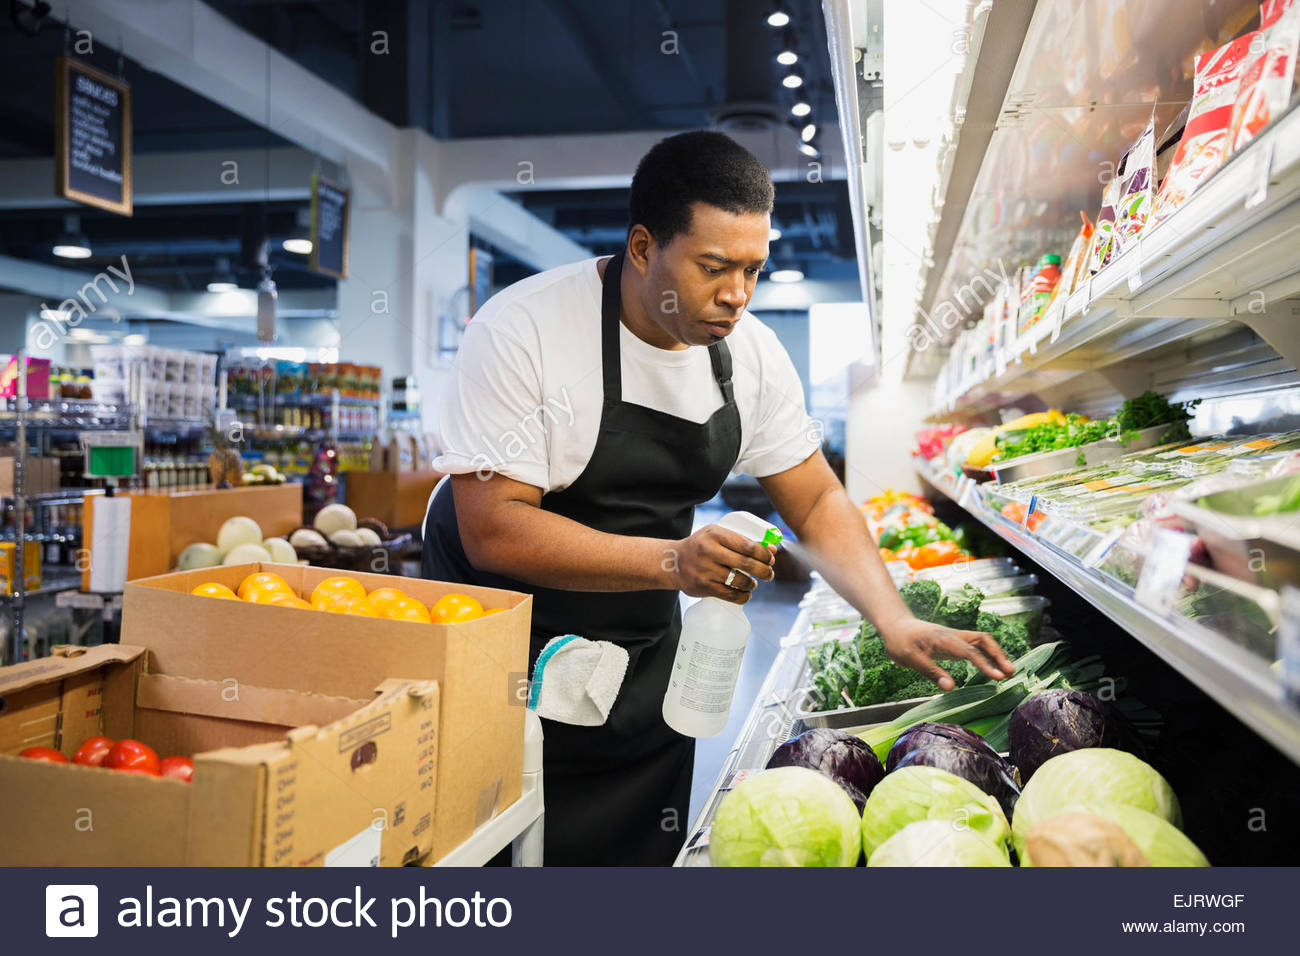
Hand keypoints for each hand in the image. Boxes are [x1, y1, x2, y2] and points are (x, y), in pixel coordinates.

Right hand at [667, 525, 776, 603]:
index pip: (747, 545)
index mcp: (716, 534)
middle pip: (746, 563)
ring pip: (740, 581)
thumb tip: (772, 550)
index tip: (770, 558)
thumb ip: (742, 540)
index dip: (764, 554)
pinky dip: (742, 596)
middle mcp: (709, 551)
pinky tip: (745, 593)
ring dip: (752, 584)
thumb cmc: (702, 546)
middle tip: (769, 574)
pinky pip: (730, 595)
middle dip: (764, 570)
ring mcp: (706, 570)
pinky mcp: (704, 587)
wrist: (672, 562)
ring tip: (753, 583)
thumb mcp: (717, 535)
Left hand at [879, 615, 1015, 689]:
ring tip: (1007, 672)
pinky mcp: (955, 643)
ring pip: (982, 641)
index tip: (998, 677)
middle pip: (983, 640)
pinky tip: (993, 668)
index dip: (985, 664)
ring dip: (996, 654)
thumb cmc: (900, 642)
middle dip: (998, 655)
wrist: (895, 626)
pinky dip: (987, 655)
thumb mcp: (910, 658)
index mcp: (944, 639)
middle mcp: (953, 636)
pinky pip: (976, 646)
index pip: (969, 651)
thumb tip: (951, 687)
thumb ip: (931, 672)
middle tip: (1010, 673)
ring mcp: (955, 638)